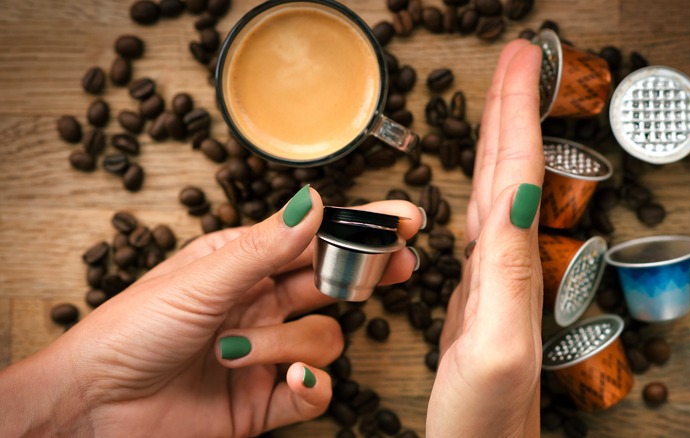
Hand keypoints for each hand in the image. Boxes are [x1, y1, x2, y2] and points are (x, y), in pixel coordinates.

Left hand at [0, 188, 421, 436]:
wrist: (96, 406)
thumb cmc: (132, 331)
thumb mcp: (200, 281)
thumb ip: (265, 247)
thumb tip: (315, 201)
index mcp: (245, 264)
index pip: (315, 239)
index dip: (362, 227)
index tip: (405, 217)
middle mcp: (261, 304)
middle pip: (334, 283)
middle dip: (365, 275)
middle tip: (399, 265)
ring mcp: (267, 352)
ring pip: (323, 340)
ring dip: (287, 345)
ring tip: (235, 349)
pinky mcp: (265, 400)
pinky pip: (315, 391)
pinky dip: (310, 387)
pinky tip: (287, 380)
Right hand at [427, 40, 544, 436]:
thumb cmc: (486, 420)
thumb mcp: (492, 350)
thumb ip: (506, 276)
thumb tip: (517, 199)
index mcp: (511, 268)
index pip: (514, 172)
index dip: (517, 113)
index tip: (520, 60)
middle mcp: (506, 266)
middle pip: (508, 169)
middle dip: (512, 109)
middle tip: (514, 59)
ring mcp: (492, 280)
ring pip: (496, 190)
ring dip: (499, 140)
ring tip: (500, 101)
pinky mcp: (474, 297)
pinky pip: (479, 223)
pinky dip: (481, 187)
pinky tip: (480, 183)